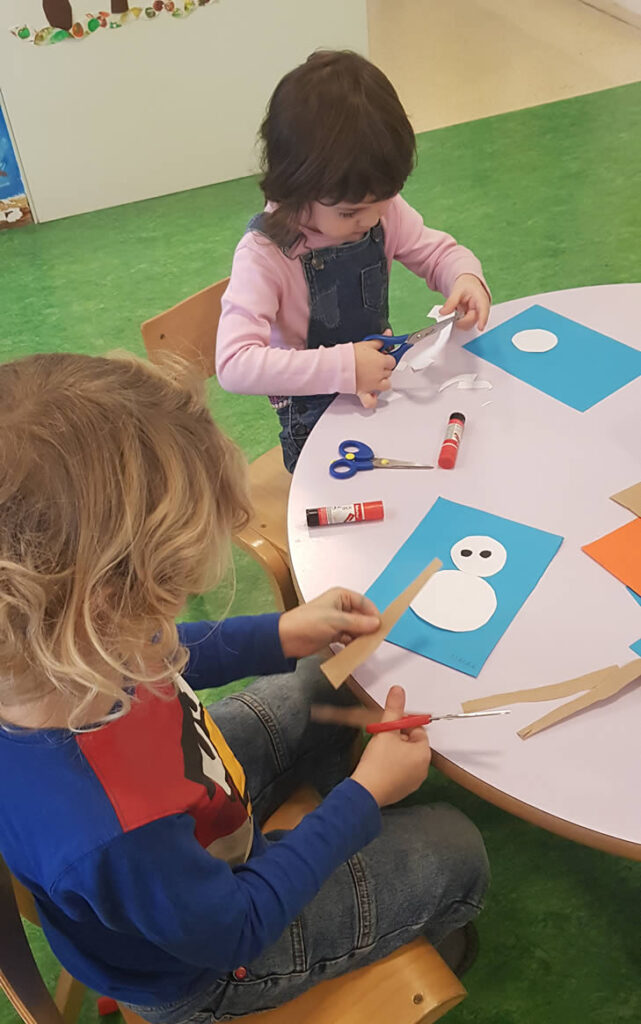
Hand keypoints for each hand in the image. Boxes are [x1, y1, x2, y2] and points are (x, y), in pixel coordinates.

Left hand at [278, 588, 379, 658]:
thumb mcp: (336, 620)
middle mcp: (340, 607)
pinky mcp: (333, 634)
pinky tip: (355, 649)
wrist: (287, 638)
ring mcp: (337, 621)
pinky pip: (349, 638)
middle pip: (362, 616)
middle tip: (374, 638)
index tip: (380, 626)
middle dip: (368, 627)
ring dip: (361, 637)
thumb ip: (357, 622)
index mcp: (341, 596)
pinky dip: (353, 643)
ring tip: (365, 645)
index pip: (364, 603)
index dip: (373, 614)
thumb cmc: (306, 622)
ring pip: (356, 628)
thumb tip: (376, 623)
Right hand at [351, 685, 430, 806]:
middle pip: (412, 744)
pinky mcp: (402, 790)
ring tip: (378, 751)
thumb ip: (393, 709)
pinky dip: (391, 766)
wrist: (365, 792)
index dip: (402, 724)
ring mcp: (413, 782)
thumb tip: (398, 690)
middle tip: (381, 737)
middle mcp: (423, 768)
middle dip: (397, 738)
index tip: (389, 726)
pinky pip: (399, 771)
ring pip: (405, 757)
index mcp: (423, 753)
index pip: (418, 730)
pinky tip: (378, 765)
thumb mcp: (386, 731)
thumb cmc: (378, 762)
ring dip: (393, 751)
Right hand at [354, 333, 395, 409]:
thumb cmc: (350, 354)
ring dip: (382, 382)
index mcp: (382, 361)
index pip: (392, 361)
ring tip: (375, 377)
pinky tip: (372, 395)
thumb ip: (380, 341)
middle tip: (374, 364)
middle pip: (389, 372)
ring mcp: (373, 385)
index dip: (387, 358)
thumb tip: (387, 335)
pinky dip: (372, 400)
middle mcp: (380, 374)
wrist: (338, 364)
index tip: (382, 356)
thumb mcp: (367, 343)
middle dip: (383, 368)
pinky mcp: (363, 392)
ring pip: (386, 385)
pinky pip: (371, 402)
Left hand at [441, 273, 489, 330]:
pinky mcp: (472, 320)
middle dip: (461, 321)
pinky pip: (466, 325)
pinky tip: (457, 316)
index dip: (483, 319)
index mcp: (481, 298)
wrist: (468, 285)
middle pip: (473, 320)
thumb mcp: (457, 290)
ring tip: (456, 312)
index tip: (480, 327)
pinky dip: (459, 322)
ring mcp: (477, 316)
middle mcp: (482, 309)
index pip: (484, 309)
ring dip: (460, 322)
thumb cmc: (466, 286)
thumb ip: (451, 302)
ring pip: (469, 325)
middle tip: (452, 316)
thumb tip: (443, 312)